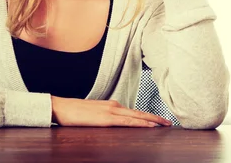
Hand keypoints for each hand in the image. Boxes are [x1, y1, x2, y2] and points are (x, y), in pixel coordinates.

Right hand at [51, 96, 172, 126]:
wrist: (61, 107)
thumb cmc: (74, 112)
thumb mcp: (93, 115)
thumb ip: (105, 118)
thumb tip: (113, 124)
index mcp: (111, 105)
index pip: (133, 111)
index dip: (148, 116)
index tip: (160, 120)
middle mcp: (113, 106)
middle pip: (139, 112)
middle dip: (155, 118)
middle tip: (169, 123)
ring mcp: (110, 111)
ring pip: (136, 116)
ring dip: (151, 120)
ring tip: (164, 125)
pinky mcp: (105, 119)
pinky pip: (126, 121)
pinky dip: (139, 123)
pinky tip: (148, 126)